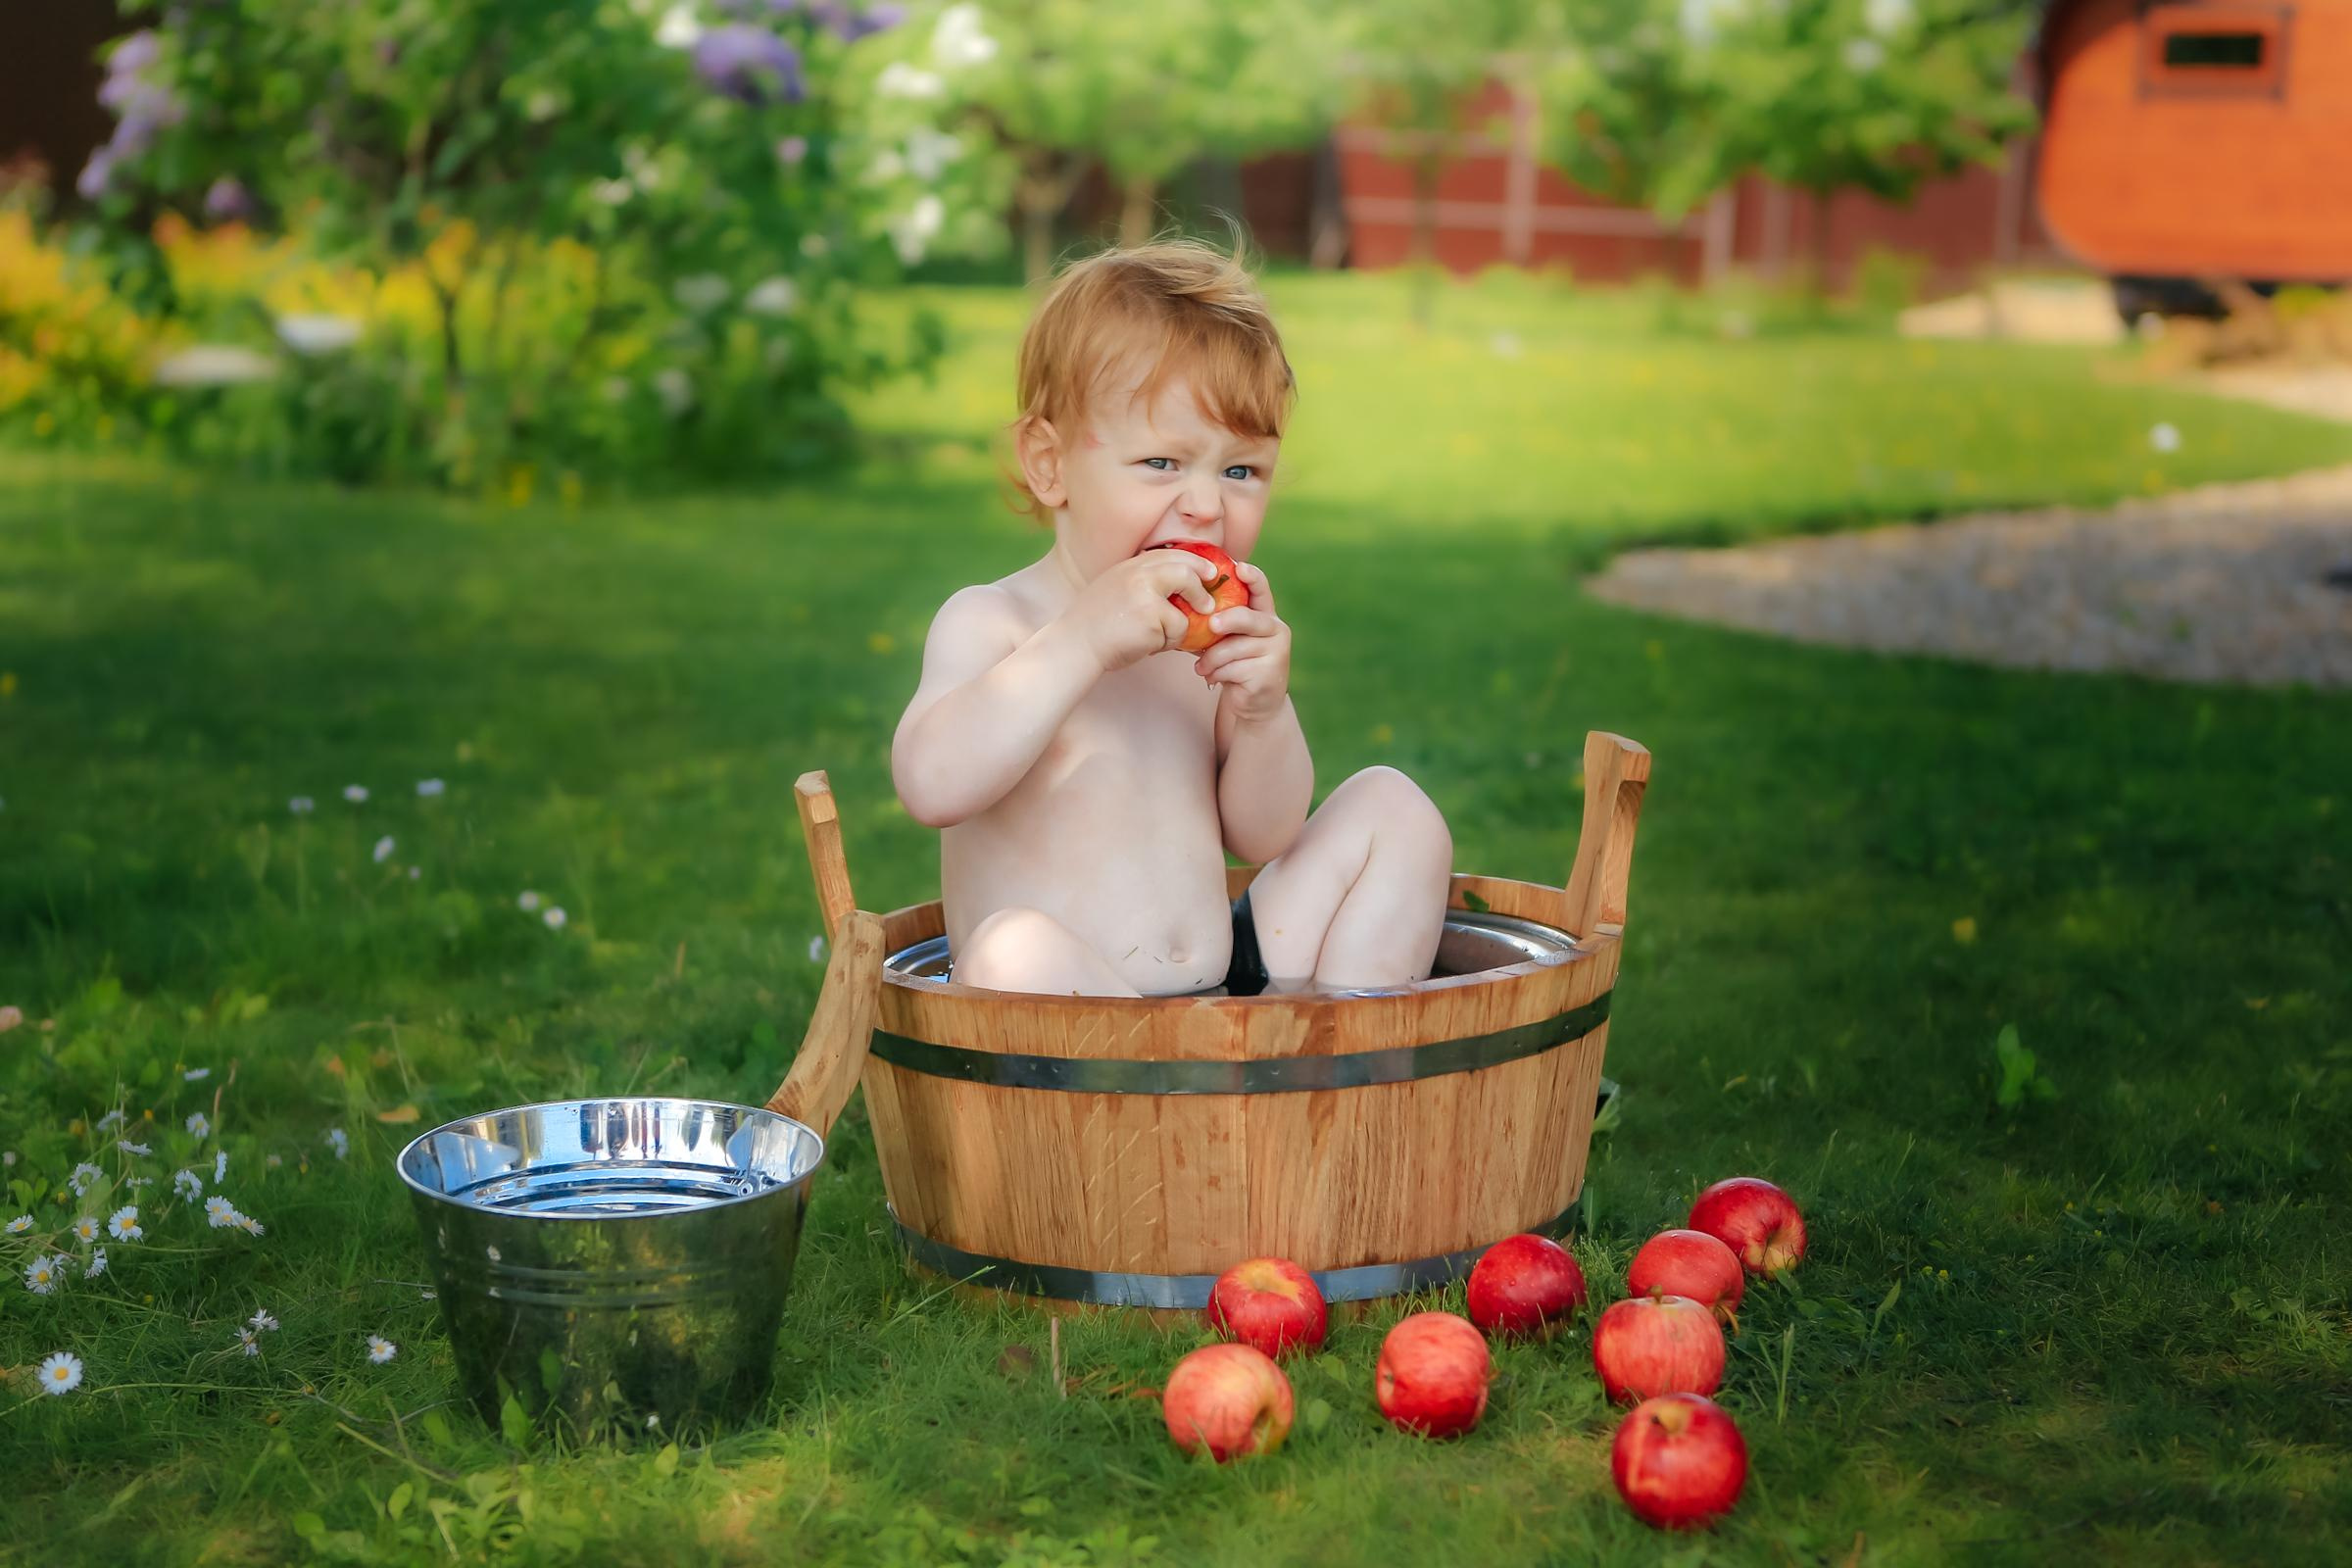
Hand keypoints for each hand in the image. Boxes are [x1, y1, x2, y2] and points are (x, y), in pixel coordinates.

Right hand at [1058, 549, 1220, 673]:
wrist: (1075, 644)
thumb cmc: (1096, 624)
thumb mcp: (1117, 590)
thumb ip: (1143, 583)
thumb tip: (1182, 584)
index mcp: (1130, 566)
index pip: (1172, 554)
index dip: (1195, 562)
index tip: (1209, 573)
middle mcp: (1138, 574)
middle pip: (1185, 569)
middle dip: (1201, 587)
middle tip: (1208, 604)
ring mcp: (1145, 594)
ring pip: (1185, 609)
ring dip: (1177, 629)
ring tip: (1157, 638)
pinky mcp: (1151, 618)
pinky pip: (1177, 631)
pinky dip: (1167, 644)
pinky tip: (1147, 646)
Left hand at [1193, 562, 1290, 723]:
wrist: (1253, 702)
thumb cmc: (1236, 663)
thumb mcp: (1229, 639)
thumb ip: (1220, 623)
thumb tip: (1188, 605)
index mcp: (1265, 615)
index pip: (1261, 589)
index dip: (1252, 576)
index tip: (1239, 568)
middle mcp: (1276, 630)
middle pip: (1248, 619)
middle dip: (1226, 620)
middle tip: (1211, 625)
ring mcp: (1276, 653)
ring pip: (1233, 648)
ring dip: (1211, 659)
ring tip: (1202, 667)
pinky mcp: (1268, 674)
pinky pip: (1232, 669)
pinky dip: (1216, 674)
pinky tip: (1213, 679)